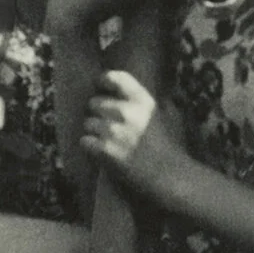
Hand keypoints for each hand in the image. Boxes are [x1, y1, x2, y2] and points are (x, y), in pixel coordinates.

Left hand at [81, 69, 185, 201]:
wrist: (168, 175)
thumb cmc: (167, 145)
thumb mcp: (160, 113)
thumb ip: (140, 100)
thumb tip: (117, 90)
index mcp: (142, 100)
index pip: (114, 78)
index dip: (103, 81)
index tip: (101, 88)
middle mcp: (126, 111)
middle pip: (94, 102)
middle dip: (97, 113)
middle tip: (106, 124)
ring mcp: (114, 131)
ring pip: (87, 123)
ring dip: (93, 131)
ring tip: (105, 140)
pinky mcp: (105, 150)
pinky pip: (84, 140)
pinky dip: (89, 146)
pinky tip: (100, 151)